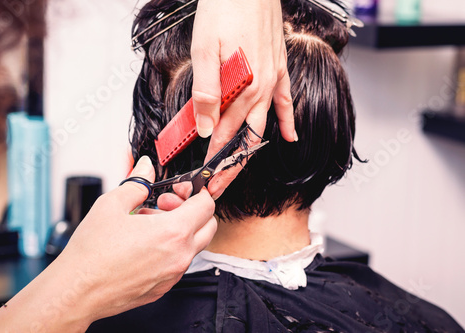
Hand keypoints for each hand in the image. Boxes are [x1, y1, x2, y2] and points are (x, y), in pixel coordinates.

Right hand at [0, 156, 216, 331]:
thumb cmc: (92, 253)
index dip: (196, 191)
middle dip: (192, 210)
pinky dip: (170, 249)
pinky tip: (143, 244)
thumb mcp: (112, 204)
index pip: (206, 205)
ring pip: (193, 245)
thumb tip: (146, 167)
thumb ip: (137, 182)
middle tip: (164, 204)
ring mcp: (173, 274)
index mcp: (173, 232)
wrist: (76, 291)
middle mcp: (180, 256)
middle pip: (208, 226)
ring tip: (146, 224)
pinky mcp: (163, 287)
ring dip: (180, 230)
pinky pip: (178, 263)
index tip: (179, 189)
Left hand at [191, 0, 296, 197]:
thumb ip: (206, 92)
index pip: (225, 132)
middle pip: (245, 136)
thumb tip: (204, 127)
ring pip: (263, 124)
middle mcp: (262, 88)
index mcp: (242, 87)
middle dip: (230, 164)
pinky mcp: (278, 68)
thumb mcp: (204, 51)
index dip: (213, 157)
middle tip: (218, 184)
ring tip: (239, 169)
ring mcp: (273, 79)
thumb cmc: (224, 9)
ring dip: (251, 149)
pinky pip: (286, 101)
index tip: (205, 177)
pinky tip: (291, 136)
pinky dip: (288, 120)